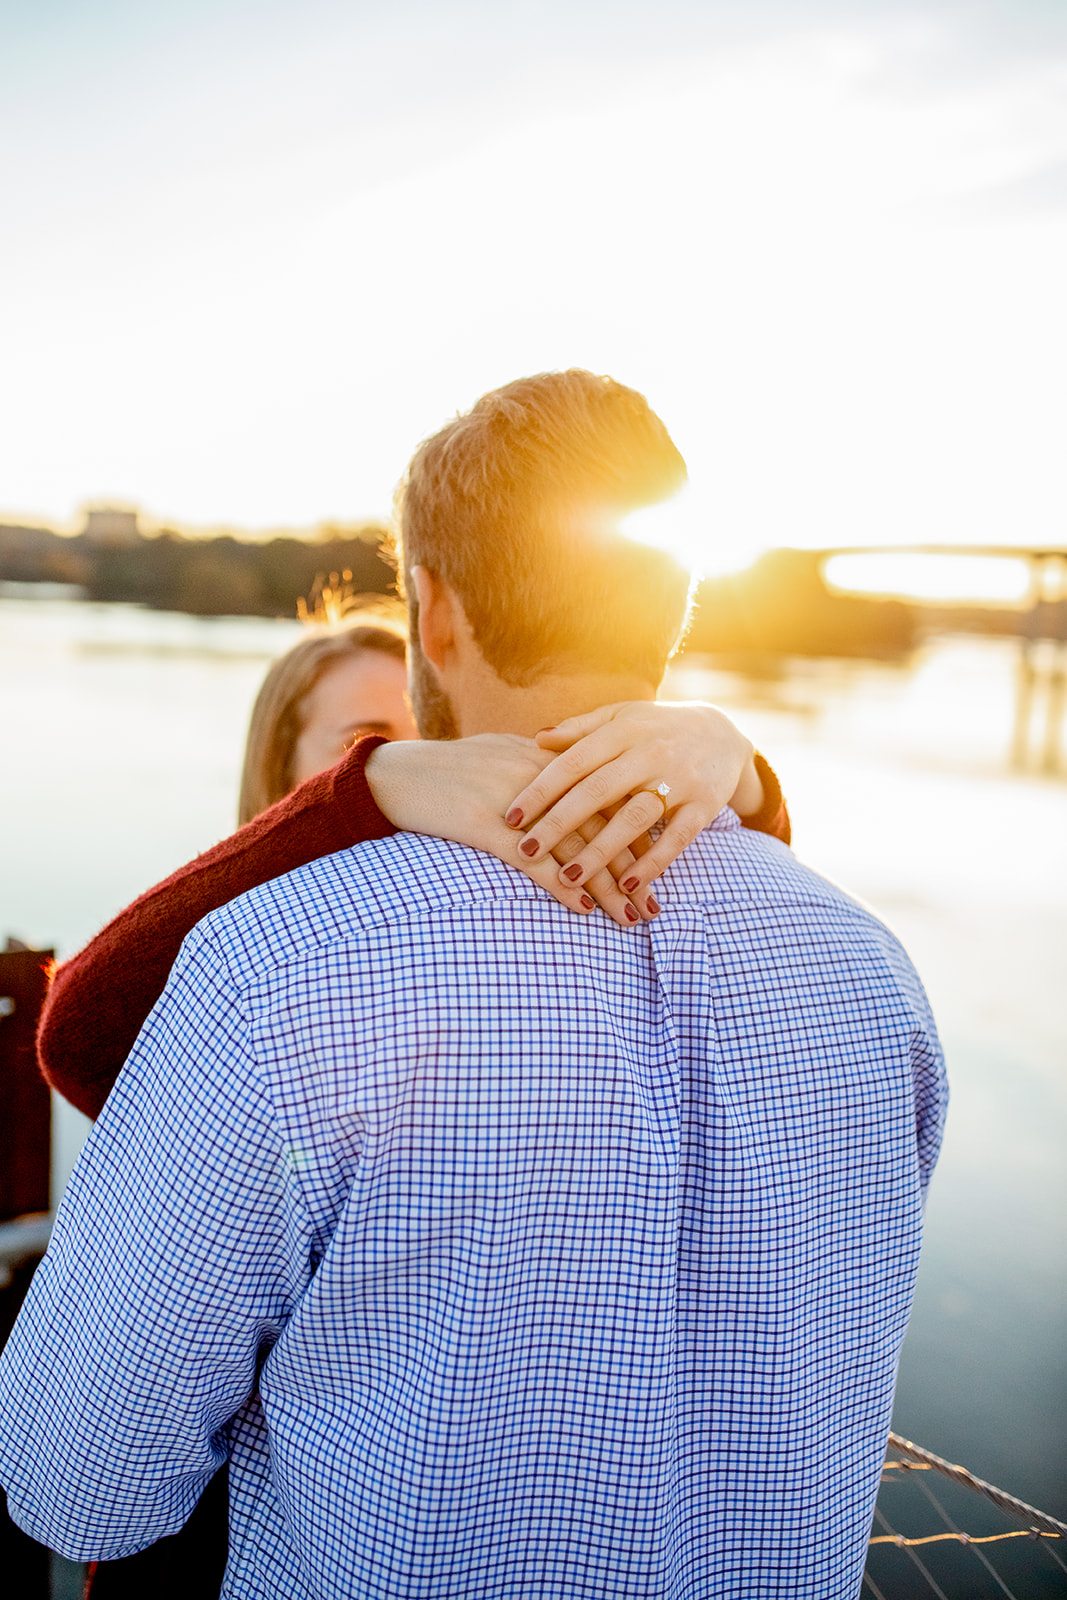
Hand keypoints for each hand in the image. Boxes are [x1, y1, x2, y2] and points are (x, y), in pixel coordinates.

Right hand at [364, 736, 646, 927]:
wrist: (394, 775)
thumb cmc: (445, 771)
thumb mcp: (498, 756)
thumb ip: (537, 767)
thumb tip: (567, 784)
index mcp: (547, 758)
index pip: (607, 797)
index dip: (636, 836)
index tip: (658, 867)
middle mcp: (540, 776)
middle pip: (603, 826)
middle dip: (633, 870)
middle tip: (655, 905)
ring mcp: (516, 802)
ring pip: (576, 848)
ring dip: (609, 887)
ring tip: (631, 918)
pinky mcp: (488, 826)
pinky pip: (535, 862)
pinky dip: (563, 887)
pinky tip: (584, 909)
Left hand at [504, 701, 761, 900]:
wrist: (724, 732)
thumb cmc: (656, 728)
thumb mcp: (621, 718)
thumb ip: (580, 729)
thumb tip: (536, 739)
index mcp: (623, 731)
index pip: (574, 761)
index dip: (541, 790)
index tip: (510, 817)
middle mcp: (650, 753)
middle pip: (597, 791)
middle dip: (559, 824)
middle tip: (525, 852)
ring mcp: (681, 780)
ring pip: (635, 818)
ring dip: (601, 850)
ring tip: (569, 878)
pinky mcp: (705, 806)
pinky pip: (677, 839)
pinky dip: (652, 863)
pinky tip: (625, 884)